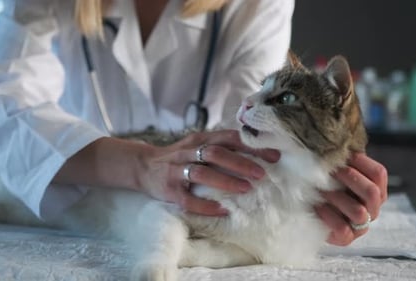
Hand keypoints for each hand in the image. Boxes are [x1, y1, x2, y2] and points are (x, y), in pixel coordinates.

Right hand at [138, 130, 279, 215]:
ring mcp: (177, 170)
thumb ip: (219, 145)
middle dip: (241, 162)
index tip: (272, 155)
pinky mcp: (169, 190)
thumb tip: (255, 151)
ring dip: (226, 180)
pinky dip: (205, 205)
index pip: (228, 138)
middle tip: (262, 173)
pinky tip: (221, 210)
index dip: (251, 145)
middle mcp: (188, 152)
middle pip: (216, 153)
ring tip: (246, 188)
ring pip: (202, 173)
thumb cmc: (178, 156)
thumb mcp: (196, 144)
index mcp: (199, 139)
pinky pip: (187, 199)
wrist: (143, 165)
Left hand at [315, 153, 387, 245]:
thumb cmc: (321, 181)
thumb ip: (338, 156)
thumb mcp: (332, 166)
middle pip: (372, 192)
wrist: (308, 208)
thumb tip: (332, 142)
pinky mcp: (347, 238)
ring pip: (359, 212)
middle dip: (348, 179)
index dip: (359, 162)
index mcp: (375, 187)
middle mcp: (373, 207)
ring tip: (320, 191)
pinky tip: (317, 207)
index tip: (339, 156)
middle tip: (330, 172)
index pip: (378, 173)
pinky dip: (329, 216)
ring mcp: (361, 224)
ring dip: (337, 198)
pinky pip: (343, 229)